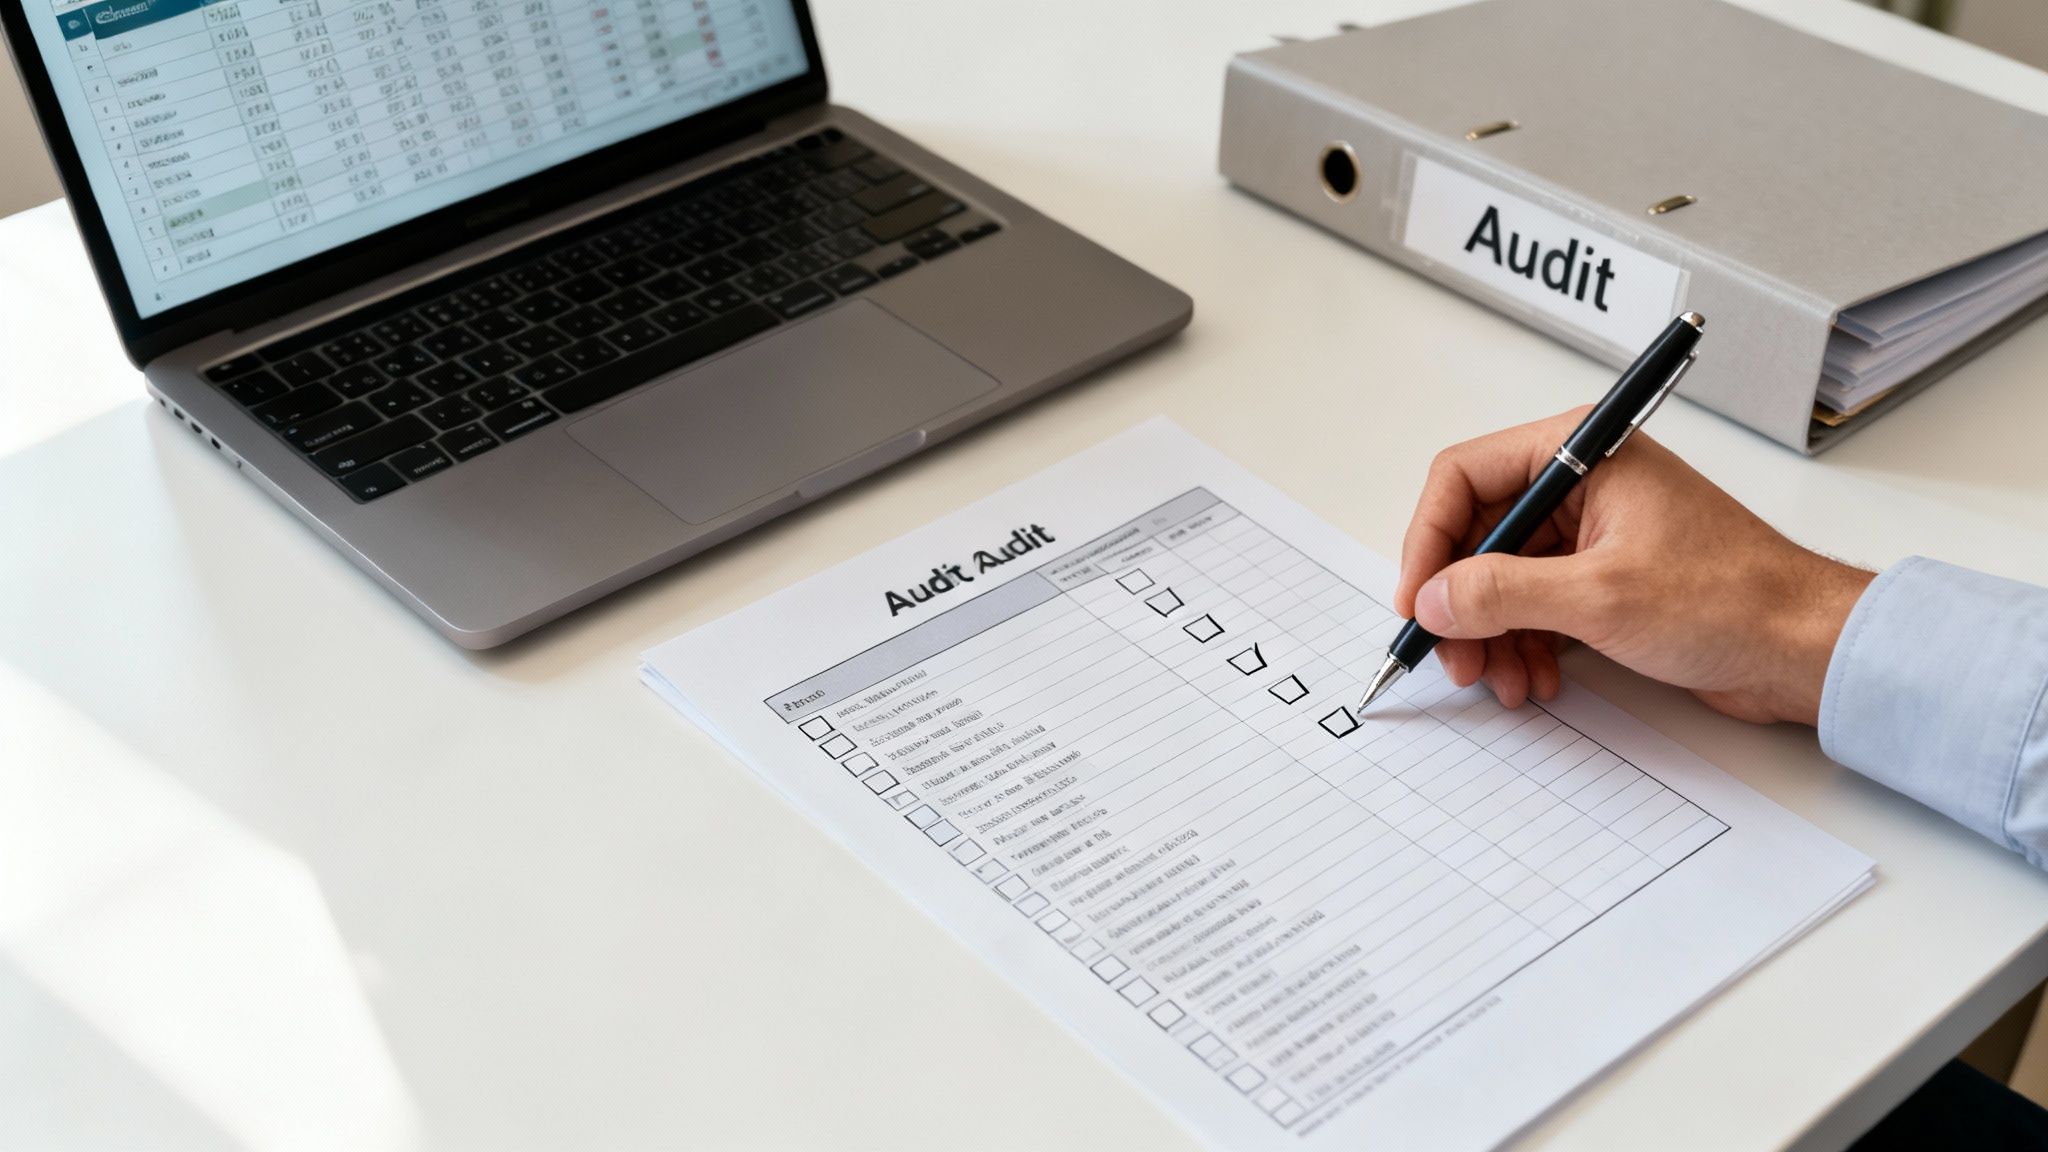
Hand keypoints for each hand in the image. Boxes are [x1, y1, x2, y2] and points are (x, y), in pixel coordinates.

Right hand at [1393, 409, 1874, 725]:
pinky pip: (1535, 605)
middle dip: (1460, 603)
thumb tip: (1434, 599)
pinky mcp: (1605, 577)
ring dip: (1491, 634)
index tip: (1418, 602)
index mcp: (1582, 453)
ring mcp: (1593, 531)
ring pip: (1501, 578)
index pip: (1464, 477)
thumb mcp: (1600, 597)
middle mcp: (1582, 483)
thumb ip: (1503, 593)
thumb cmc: (1735, 600)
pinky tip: (1535, 679)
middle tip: (1455, 657)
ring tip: (1501, 680)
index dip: (1429, 542)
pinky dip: (1523, 644)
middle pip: (1478, 535)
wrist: (1806, 648)